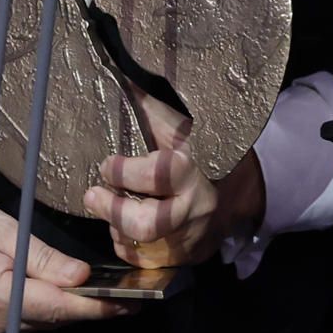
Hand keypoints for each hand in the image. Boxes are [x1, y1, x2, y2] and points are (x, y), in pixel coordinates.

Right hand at [0, 185, 133, 332]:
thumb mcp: (1, 229)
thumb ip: (42, 257)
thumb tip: (81, 275)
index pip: (62, 308)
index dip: (97, 308)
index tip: (127, 304)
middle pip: (52, 320)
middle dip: (81, 305)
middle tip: (111, 289)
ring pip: (35, 325)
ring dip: (56, 308)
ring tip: (77, 286)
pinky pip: (15, 327)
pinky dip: (31, 311)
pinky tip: (35, 289)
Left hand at [81, 89, 264, 266]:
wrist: (239, 187)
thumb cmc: (199, 148)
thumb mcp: (179, 125)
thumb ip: (147, 107)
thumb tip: (114, 71)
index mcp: (192, 170)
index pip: (157, 175)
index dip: (125, 172)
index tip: (106, 164)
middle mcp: (193, 208)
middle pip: (147, 224)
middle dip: (113, 211)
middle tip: (92, 196)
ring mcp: (190, 238)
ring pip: (143, 247)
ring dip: (117, 229)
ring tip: (108, 208)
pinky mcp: (187, 258)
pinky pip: (148, 262)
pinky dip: (129, 247)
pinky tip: (122, 229)